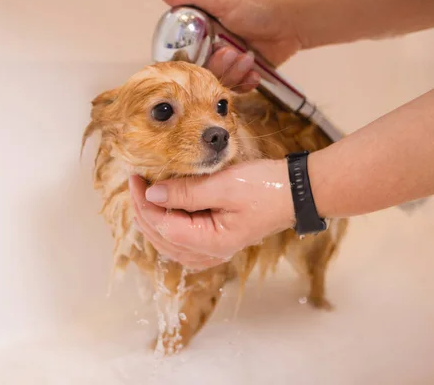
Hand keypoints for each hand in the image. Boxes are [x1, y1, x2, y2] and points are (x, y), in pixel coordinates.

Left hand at [129, 159, 295, 269]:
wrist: (297, 192)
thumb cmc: (265, 187)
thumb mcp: (223, 185)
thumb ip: (186, 191)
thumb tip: (152, 193)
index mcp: (211, 243)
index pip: (163, 226)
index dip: (143, 203)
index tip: (135, 179)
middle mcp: (210, 253)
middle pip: (162, 238)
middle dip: (144, 211)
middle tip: (136, 184)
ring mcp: (213, 250)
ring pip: (169, 242)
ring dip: (153, 220)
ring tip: (143, 196)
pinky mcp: (216, 240)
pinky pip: (182, 241)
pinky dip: (167, 225)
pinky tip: (163, 210)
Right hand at [159, 0, 304, 92]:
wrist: (293, 20)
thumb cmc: (260, 4)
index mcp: (202, 31)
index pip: (184, 55)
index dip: (189, 62)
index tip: (196, 61)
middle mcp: (211, 48)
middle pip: (201, 72)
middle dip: (216, 66)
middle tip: (229, 53)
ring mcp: (228, 63)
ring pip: (219, 82)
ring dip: (233, 73)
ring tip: (247, 57)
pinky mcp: (244, 75)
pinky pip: (237, 88)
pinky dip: (245, 83)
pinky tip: (253, 71)